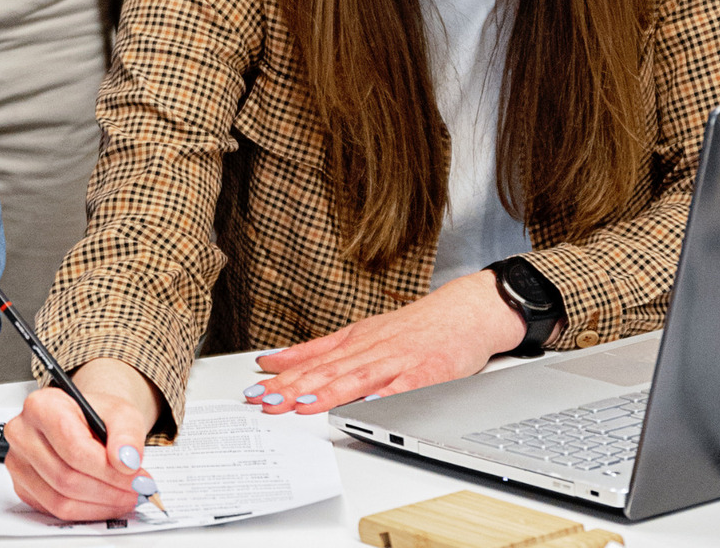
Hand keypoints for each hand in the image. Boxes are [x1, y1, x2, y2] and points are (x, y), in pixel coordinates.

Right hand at [3, 358, 160, 520]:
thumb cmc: (96, 416)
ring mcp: (18, 462)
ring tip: (125, 498)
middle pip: (66, 478)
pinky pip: (55, 511)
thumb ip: (127, 434)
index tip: (137, 478)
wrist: (83, 422)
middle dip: (109, 491)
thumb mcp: (121, 413)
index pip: (74, 449)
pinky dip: (87, 512)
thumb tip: (126, 461)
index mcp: (41, 406)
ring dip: (100, 506)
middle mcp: (22, 433)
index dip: (109, 470)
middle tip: (137, 492)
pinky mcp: (22, 486)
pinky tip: (105, 501)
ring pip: (60, 500)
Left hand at [248, 270, 526, 413]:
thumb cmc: (412, 327)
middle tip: (265, 402)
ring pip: (358, 378)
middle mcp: (371, 350)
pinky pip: (402, 388)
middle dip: (294, 388)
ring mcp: (398, 361)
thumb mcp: (358, 332)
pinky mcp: (426, 373)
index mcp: (353, 342)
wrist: (464, 313)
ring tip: (301, 405)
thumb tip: (273, 359)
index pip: (311, 363)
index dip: (281, 379)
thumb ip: (315, 350)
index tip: (255, 391)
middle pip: (328, 371)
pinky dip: (382, 398)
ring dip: (328, 392)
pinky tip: (364, 407)